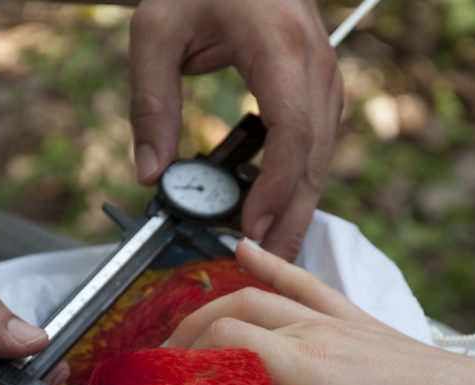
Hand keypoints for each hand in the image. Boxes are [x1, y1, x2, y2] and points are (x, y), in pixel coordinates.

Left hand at [128, 0, 340, 260]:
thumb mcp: (155, 30)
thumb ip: (150, 102)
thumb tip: (150, 173)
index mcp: (279, 46)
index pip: (292, 130)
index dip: (276, 188)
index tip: (253, 230)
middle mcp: (315, 62)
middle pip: (315, 156)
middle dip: (292, 216)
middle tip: (267, 264)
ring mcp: (324, 74)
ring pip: (322, 155)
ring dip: (298, 205)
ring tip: (270, 249)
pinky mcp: (319, 85)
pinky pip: (316, 142)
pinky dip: (297, 180)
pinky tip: (272, 208)